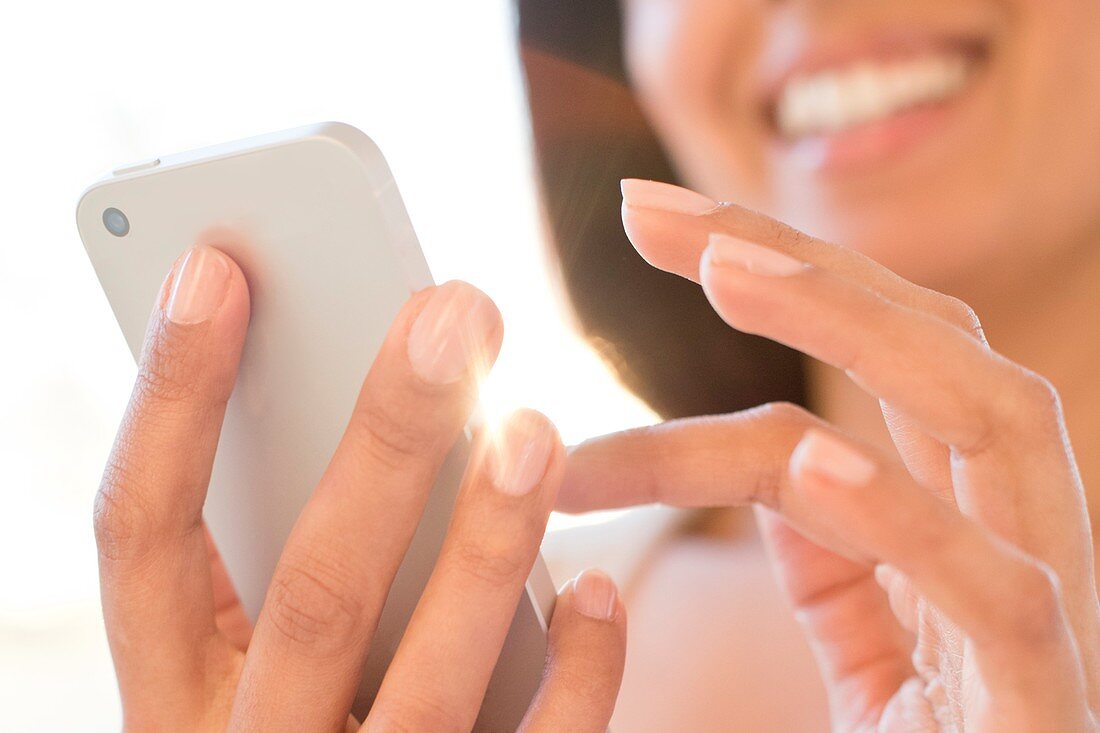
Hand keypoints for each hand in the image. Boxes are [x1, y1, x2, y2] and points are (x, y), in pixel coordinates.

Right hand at [95, 246, 625, 731]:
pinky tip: (599, 589)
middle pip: (312, 586)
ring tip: (536, 423)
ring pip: (427, 678)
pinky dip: (574, 674)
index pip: (142, 534)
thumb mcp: (239, 673)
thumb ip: (273, 562)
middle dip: (385, 439)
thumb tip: (368, 396)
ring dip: (488, 542)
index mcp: (173, 696)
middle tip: (455, 310)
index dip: (170, 395)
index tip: (215, 265)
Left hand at [561, 180, 1098, 729]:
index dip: (761, 290)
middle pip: (934, 349)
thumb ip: (839, 551)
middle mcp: (1013, 538)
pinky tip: (818, 466)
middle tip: (652, 209)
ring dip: (858, 332)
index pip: (871, 365)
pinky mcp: (1043, 707)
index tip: (642, 231)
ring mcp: (1042, 618)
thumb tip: (799, 451)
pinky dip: (911, 525)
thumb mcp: (865, 642)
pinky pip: (1001, 595)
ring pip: (992, 422)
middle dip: (802, 263)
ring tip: (725, 267)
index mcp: (959, 518)